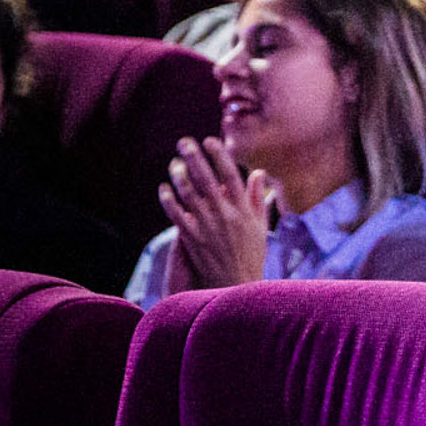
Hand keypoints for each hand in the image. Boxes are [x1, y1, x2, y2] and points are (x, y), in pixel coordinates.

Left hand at [160, 135, 273, 290]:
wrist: (236, 284)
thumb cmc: (251, 254)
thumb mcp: (261, 225)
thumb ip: (258, 198)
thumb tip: (257, 172)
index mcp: (244, 210)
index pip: (231, 176)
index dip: (220, 157)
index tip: (210, 141)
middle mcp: (225, 216)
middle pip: (207, 181)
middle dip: (195, 159)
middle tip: (184, 142)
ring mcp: (207, 227)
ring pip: (190, 195)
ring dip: (180, 176)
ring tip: (173, 162)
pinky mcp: (192, 239)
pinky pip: (177, 216)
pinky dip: (169, 201)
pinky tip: (164, 188)